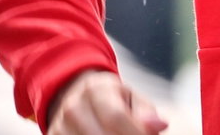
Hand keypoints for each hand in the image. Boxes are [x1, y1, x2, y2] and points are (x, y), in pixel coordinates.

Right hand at [48, 70, 168, 134]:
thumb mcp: (131, 98)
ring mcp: (59, 125)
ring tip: (122, 134)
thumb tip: (160, 125)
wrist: (73, 95)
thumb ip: (146, 113)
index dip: (135, 132)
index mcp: (96, 89)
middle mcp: (73, 106)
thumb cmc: (112, 99)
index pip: (116, 117)